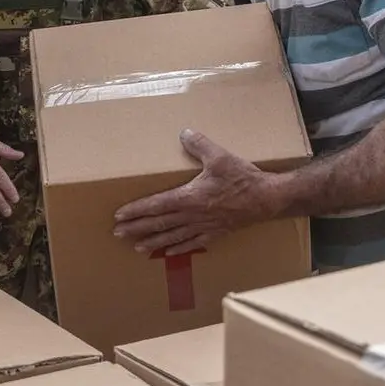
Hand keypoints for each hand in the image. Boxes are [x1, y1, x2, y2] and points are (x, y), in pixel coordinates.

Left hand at [113, 129, 273, 254]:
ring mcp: (203, 227)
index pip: (156, 205)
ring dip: (153, 242)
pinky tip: (168, 253)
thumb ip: (199, 145)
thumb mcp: (220, 157)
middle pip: (159, 224)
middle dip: (137, 228)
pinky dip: (178, 248)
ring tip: (136, 247)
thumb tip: (184, 132)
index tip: (119, 215)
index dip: (136, 210)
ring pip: (172, 237)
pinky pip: (192, 243)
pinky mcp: (215, 233)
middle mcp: (192, 215)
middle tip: (117, 234)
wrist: (266, 199)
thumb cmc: (243, 178)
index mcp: (189, 197)